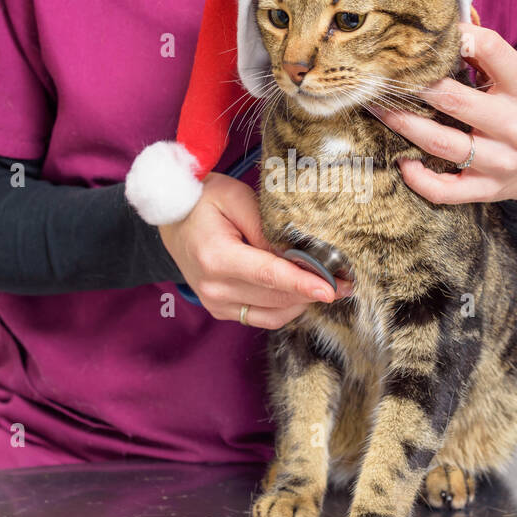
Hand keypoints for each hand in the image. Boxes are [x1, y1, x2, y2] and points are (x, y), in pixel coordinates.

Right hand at [159, 173, 352, 328]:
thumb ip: (266, 227)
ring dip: (302, 302)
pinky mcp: (220, 310)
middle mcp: (214, 287)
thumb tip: (296, 254)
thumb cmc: (204, 200)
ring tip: (327, 285)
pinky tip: (300, 292)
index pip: (268, 276)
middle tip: (344, 280)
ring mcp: (215, 303)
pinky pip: (261, 318)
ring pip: (273, 314)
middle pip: (275, 298)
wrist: (172, 219)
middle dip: (312, 290)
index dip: (302, 284)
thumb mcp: (236, 198)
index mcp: (216, 257)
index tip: (331, 289)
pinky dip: (286, 308)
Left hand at [370, 23, 516, 203]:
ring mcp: (501, 161)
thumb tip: (445, 28)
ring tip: (377, 106)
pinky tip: (402, 160)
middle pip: (452, 99)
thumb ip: (488, 58)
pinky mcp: (487, 189)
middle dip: (413, 84)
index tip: (430, 34)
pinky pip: (444, 190)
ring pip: (439, 142)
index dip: (457, 36)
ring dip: (402, 123)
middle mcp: (515, 125)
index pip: (491, 49)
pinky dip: (418, 177)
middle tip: (383, 73)